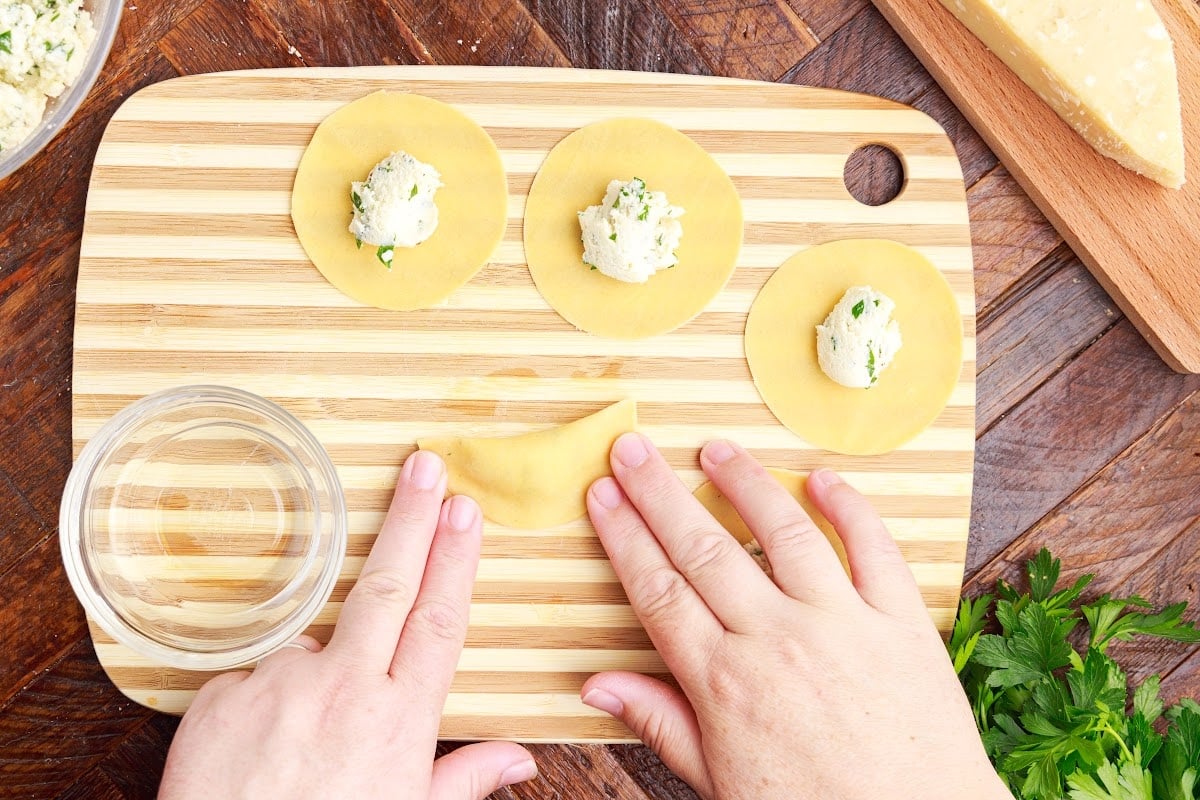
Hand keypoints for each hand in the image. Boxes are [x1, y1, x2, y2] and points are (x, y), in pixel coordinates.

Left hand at [159, 450, 535, 799]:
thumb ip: (464, 778)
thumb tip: (520, 760)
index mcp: (398, 720)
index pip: (438, 619)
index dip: (455, 559)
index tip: (466, 510)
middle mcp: (342, 690)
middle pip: (388, 586)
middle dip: (410, 518)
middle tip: (425, 464)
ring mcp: (278, 686)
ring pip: (313, 645)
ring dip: (319, 671)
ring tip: (307, 743)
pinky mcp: (220, 694)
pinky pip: (255, 677)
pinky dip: (267, 701)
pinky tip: (263, 751)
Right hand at [582, 434, 1009, 799]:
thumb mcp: (721, 782)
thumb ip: (661, 723)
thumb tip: (596, 685)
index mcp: (725, 682)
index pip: (659, 590)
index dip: (625, 537)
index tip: (603, 495)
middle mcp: (777, 640)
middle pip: (703, 549)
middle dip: (659, 493)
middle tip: (632, 449)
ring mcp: (842, 623)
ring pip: (783, 532)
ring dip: (744, 483)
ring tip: (715, 448)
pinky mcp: (901, 621)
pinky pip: (872, 548)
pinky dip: (849, 507)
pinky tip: (821, 478)